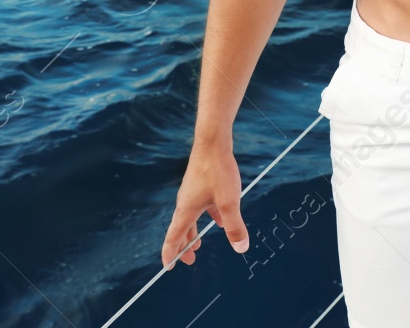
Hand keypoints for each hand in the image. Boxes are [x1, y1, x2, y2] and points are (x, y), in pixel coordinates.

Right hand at [161, 143, 248, 268]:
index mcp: (186, 210)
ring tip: (197, 243)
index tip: (168, 267)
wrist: (213, 142)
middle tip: (189, 260)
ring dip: (193, 231)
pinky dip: (205, 216)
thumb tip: (240, 248)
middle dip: (183, 246)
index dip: (170, 254)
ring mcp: (191, 191)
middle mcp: (185, 202)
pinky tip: (219, 219)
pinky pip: (200, 205)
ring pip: (190, 217)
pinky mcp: (199, 183)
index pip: (173, 238)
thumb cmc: (218, 171)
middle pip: (180, 229)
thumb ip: (234, 227)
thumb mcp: (229, 202)